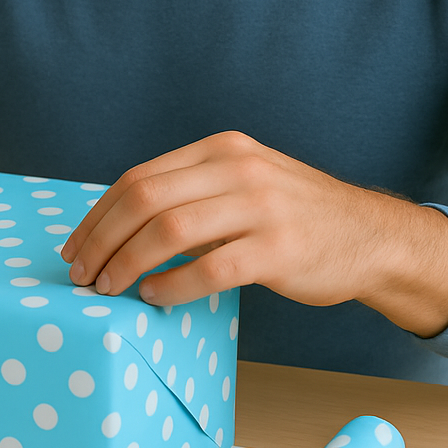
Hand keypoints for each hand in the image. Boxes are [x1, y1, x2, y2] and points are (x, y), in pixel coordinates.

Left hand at [60, 131, 447, 337]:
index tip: (75, 247)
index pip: (139, 178)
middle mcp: (238, 169)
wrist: (371, 236)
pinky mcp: (278, 249)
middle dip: (102, 240)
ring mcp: (261, 207)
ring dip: (127, 264)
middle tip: (83, 274)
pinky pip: (208, 269)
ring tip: (108, 288)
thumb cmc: (295, 217)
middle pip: (144, 200)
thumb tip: (119, 228)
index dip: (98, 216)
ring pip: (169, 230)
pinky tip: (153, 296)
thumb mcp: (243, 184)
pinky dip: (171, 285)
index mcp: (220, 151)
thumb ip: (190, 193)